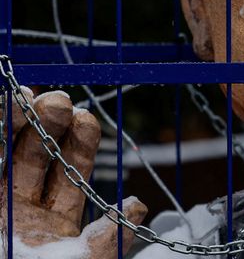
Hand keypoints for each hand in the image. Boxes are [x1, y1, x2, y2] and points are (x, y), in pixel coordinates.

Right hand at [0, 89, 146, 256]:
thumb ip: (106, 240)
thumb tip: (136, 204)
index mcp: (54, 224)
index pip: (71, 174)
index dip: (79, 144)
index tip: (86, 119)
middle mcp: (22, 210)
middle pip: (39, 156)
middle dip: (50, 126)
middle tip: (60, 101)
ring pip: (7, 154)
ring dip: (17, 123)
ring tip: (28, 96)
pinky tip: (4, 107)